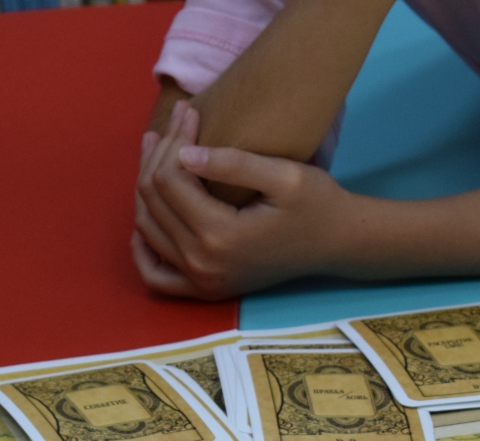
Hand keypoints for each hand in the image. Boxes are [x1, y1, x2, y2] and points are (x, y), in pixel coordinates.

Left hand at [132, 101, 355, 299]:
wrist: (337, 244)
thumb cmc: (317, 205)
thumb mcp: (285, 175)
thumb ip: (233, 163)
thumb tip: (185, 154)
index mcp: (221, 236)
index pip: (170, 180)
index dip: (175, 139)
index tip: (190, 111)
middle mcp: (203, 264)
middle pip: (153, 201)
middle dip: (159, 154)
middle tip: (175, 121)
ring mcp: (201, 281)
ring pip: (147, 228)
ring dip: (147, 186)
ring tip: (158, 150)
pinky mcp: (204, 289)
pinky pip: (154, 275)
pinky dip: (142, 247)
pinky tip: (148, 217)